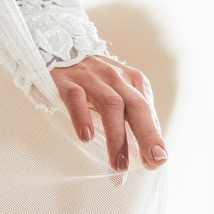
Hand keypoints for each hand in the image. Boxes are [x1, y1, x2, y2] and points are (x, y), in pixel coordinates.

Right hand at [51, 55, 166, 175]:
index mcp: (133, 82)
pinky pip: (76, 98)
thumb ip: (131, 121)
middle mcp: (116, 78)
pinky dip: (82, 117)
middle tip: (153, 161)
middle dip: (147, 135)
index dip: (154, 137)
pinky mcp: (66, 81)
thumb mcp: (116, 95)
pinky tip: (86, 137)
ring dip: (117, 137)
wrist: (56, 49)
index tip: (157, 162)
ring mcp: (91, 78)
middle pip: (137, 107)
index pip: (148, 112)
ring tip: (118, 164)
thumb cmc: (91, 83)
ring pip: (110, 105)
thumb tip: (145, 157)